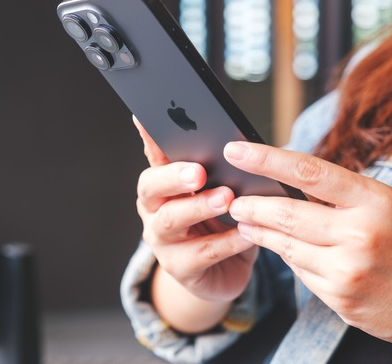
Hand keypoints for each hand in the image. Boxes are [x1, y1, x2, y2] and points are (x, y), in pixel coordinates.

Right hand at [134, 117, 256, 302]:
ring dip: (199, 207)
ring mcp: (162, 241)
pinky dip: (225, 242)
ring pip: (171, 220)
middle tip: (199, 171)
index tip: (146, 118)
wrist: (224, 273)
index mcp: (162, 183)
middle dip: (174, 177)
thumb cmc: (223, 222)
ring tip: (226, 198)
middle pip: (151, 187)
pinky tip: (246, 233)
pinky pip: (201, 253)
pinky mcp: (180, 268)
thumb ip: (220, 168)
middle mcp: (154, 209)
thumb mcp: (220, 191)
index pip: (154, 154)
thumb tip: (240, 140)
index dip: (148, 137)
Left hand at [222, 141, 391, 356]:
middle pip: (286, 213)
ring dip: (261, 232)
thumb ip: (347, 197)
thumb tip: (295, 182)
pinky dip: (288, 258)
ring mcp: (348, 271)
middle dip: (252, 205)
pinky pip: (301, 273)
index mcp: (377, 202)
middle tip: (234, 199)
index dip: (266, 159)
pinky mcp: (340, 299)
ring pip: (286, 247)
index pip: (308, 172)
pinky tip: (281, 249)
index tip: (238, 150)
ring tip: (246, 221)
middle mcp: (360, 235)